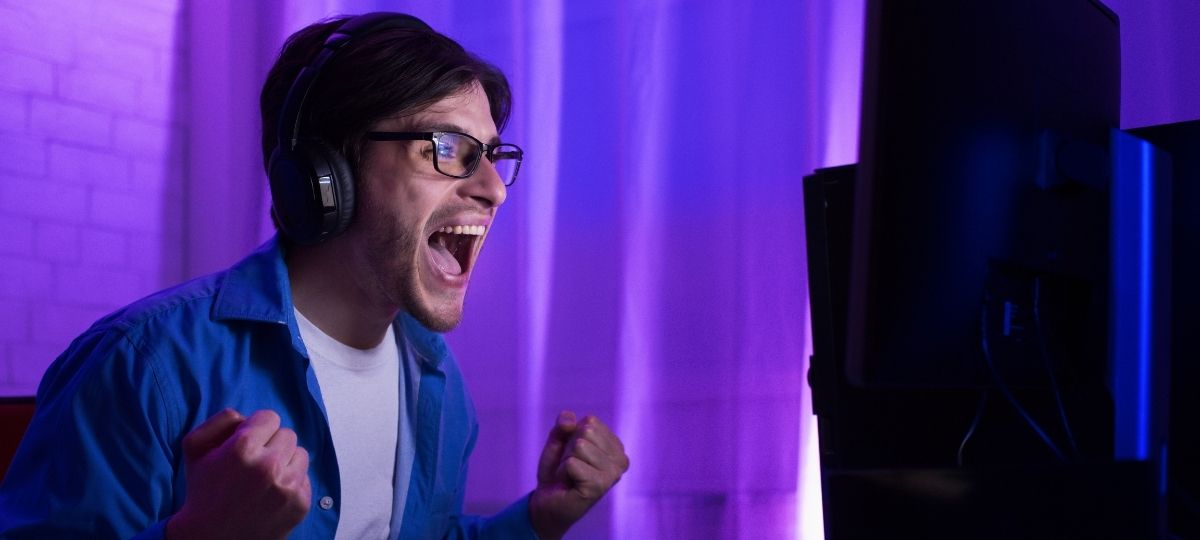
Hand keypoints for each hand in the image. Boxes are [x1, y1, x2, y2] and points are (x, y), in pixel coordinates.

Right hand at [166, 409, 311, 539]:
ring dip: (285, 462)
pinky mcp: (300, 503)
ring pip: (300, 454)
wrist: (211, 538)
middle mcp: (269, 465)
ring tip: (265, 478)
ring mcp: (287, 486)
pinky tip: (272, 494)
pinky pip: (305, 477)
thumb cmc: (203, 490)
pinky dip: (291, 482)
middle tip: (255, 463)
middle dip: (271, 445)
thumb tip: (248, 416)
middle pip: (287, 434)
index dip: (257, 428)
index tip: (249, 443)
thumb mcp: (195, 448)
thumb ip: (221, 421)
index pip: (270, 417)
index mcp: (242, 447)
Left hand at [529, 411, 628, 539]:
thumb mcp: (559, 439)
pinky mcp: (599, 486)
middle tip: (570, 467)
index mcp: (616, 446)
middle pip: (586, 431)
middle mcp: (621, 460)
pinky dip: (563, 471)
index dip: (573, 436)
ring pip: (579, 446)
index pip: (591, 421)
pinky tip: (569, 483)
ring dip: (566, 460)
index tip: (574, 455)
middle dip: (569, 448)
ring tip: (570, 475)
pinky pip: (572, 463)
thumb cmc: (557, 470)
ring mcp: (612, 474)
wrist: (547, 501)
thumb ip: (564, 423)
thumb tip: (571, 423)